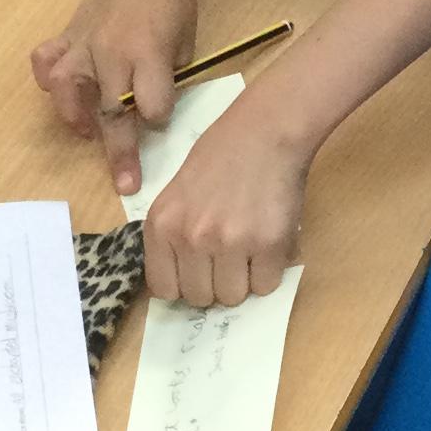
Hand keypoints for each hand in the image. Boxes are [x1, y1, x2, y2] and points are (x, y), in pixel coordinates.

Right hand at [30, 0, 197, 193]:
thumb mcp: (188, 42)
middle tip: (124, 184)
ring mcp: (85, 43)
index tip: (162, 119)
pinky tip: (59, 90)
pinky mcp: (69, 33)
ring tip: (86, 132)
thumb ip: (168, 78)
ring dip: (74, 118)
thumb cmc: (176, 0)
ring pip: (67, 89)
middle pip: (112, 112)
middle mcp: (112, 53)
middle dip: (119, 153)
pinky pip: (46, 61)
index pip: (153, 106)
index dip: (160, 118)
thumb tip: (151, 110)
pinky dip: (47, 79)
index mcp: (149, 54)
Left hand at [140, 108, 307, 305]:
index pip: (164, 289)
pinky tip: (267, 245)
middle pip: (200, 298)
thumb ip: (176, 236)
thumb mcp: (178, 195)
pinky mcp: (267, 244)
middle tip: (229, 258)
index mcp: (161, 225)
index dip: (184, 285)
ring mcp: (229, 242)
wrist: (264, 132)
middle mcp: (190, 237)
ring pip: (233, 297)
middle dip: (216, 284)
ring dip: (244, 281)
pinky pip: (266, 285)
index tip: (198, 274)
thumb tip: (187, 283)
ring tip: (250, 250)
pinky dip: (269, 272)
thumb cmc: (220, 157)